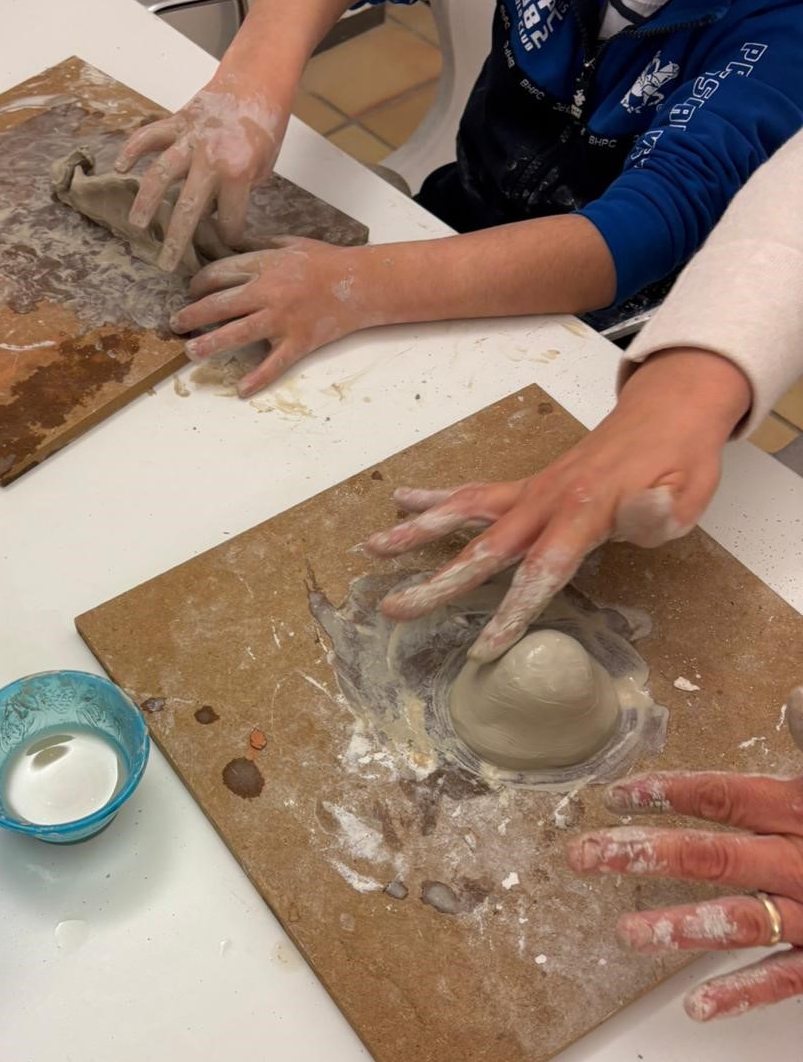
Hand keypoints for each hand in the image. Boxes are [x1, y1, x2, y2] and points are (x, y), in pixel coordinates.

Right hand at [113, 71, 288, 271]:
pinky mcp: (177, 121)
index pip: (229, 219)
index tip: (225, 242)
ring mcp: (190, 138)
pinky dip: (132, 149)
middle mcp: (211, 158)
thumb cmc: (264, 126)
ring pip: (161, 173)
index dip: (229, 235)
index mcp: (238, 173)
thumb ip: (239, 189)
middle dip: (176, 241)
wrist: (257, 80)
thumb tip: (217, 211)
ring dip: (146, 201)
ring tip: (136, 225)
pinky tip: (119, 167)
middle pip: (188, 208)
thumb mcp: (264, 165)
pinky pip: (149, 136)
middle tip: (163, 266)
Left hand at [170, 238, 364, 396]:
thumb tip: (233, 244)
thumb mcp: (291, 242)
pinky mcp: (298, 341)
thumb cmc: (328, 261)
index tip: (190, 293)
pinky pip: (274, 363)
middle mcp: (268, 291)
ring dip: (210, 344)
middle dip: (192, 315)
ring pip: (237, 333)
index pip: (219, 274)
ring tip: (190, 353)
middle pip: (219, 304)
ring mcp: (282, 318)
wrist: (363, 281)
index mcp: (265, 264)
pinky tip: (241, 389)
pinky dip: (258, 378)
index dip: (198, 285)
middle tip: (175, 325)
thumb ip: (261, 245)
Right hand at [363, 349, 751, 660]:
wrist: (668, 411)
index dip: (512, 612)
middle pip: (483, 550)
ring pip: (463, 513)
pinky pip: (472, 492)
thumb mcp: (689, 491)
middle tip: (393, 607)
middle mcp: (544, 501)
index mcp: (584, 511)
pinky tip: (401, 502)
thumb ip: (659, 510)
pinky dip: (435, 496)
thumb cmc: (680, 462)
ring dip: (416, 532)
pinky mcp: (526, 485)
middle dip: (437, 584)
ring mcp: (530, 490)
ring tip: (372, 548)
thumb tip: (645, 511)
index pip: (542, 572)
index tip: (484, 649)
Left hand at [565, 687, 802, 1020]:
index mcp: (799, 809)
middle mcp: (802, 860)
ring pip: (739, 919)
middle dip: (642, 854)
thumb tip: (793, 703)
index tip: (614, 795)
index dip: (665, 793)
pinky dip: (741, 994)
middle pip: (712, 855)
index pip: (722, 797)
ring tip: (626, 932)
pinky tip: (696, 1005)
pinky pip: (784, 979)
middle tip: (583, 855)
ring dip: (680, 927)